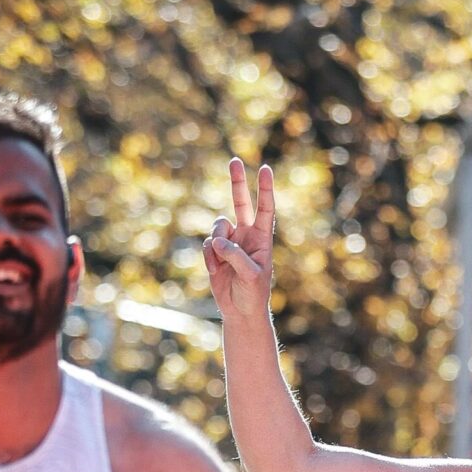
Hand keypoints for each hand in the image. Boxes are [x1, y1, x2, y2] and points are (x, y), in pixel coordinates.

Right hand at [203, 159, 275, 323]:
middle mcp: (246, 235)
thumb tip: (217, 241)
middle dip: (237, 182)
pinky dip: (209, 257)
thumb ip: (236, 256)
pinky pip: (207, 244)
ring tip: (221, 263)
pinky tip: (215, 271)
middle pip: (240, 202)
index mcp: (262, 239)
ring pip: (217, 227)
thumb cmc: (253, 294)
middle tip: (235, 160)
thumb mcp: (250, 276)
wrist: (240, 311)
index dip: (265, 189)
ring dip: (216, 244)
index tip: (265, 169)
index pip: (265, 209)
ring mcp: (230, 242)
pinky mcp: (215, 251)